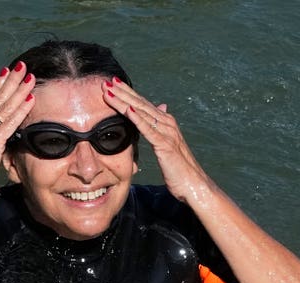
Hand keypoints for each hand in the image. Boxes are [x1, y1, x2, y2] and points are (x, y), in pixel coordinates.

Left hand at [102, 78, 211, 204]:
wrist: (193, 184)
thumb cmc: (178, 168)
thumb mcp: (168, 144)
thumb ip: (161, 126)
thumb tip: (161, 107)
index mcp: (165, 122)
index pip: (142, 104)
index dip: (126, 93)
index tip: (111, 84)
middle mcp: (167, 123)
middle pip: (140, 104)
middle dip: (122, 92)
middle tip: (105, 82)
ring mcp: (167, 132)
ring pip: (141, 112)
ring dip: (124, 101)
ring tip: (109, 92)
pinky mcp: (165, 144)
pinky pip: (148, 129)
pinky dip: (138, 118)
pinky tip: (128, 109)